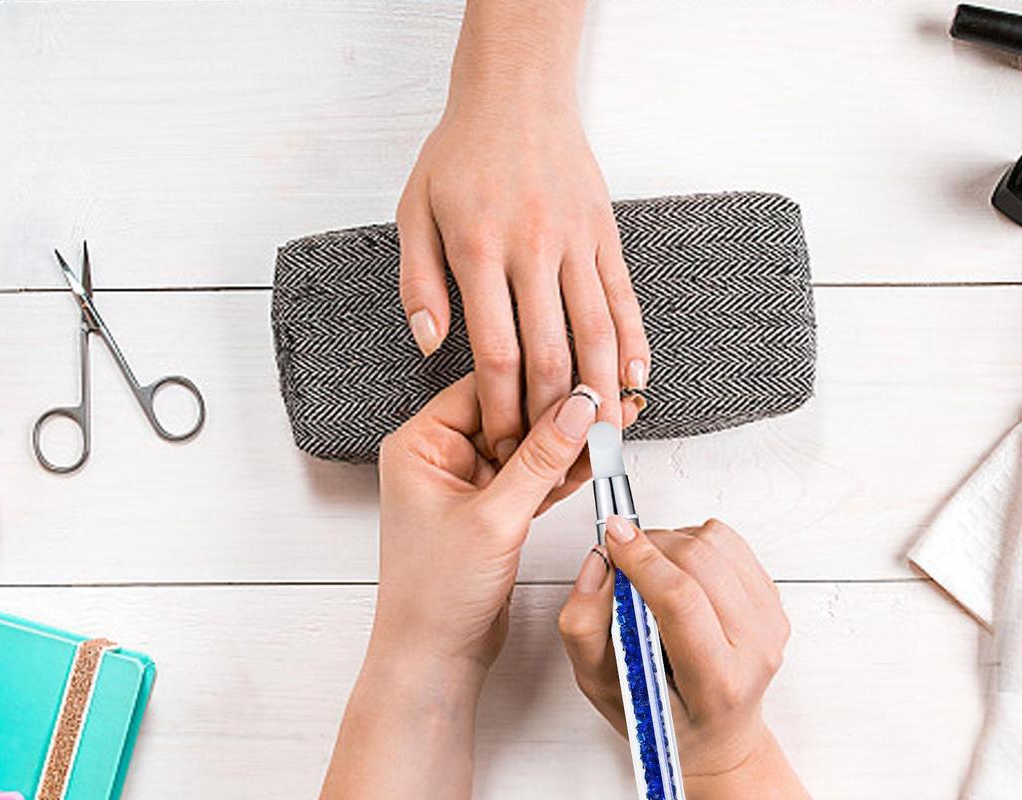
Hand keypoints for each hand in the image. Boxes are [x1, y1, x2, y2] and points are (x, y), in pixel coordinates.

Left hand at [370, 375, 601, 692]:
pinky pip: (530, 479)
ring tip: (610, 432)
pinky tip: (592, 462)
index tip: (581, 380)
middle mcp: (440, 458)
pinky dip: (559, 475)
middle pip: (508, 414)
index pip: (483, 388)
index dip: (533, 382)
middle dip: (557, 415)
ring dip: (564, 447)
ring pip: (525, 448)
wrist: (435, 655)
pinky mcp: (490, 510)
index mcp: (420, 445)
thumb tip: (578, 409)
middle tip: (604, 407)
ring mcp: (466, 485)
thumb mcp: (494, 519)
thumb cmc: (435, 594)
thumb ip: (540, 460)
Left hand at [396, 58, 647, 461]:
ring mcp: (575, 242)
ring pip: (597, 332)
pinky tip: (638, 378)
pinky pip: (624, 296)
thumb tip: (429, 344)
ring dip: (605, 392)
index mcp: (477, 252)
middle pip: (551, 355)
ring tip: (609, 437)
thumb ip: (419, 282)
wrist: (515, 91)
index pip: (494, 354)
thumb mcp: (414, 211)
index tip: (505, 445)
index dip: (503, 409)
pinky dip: (635, 341)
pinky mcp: (604, 234)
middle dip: (554, 417)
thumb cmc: (459, 155)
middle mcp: (531, 250)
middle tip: (555, 457)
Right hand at [558, 517, 789, 775]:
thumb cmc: (659, 717)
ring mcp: (770, 622)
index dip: (642, 560)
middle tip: (623, 563)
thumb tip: (598, 563)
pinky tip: (680, 574)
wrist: (717, 736)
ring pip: (715, 541)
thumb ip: (584, 627)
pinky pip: (729, 542)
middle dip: (650, 547)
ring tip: (653, 574)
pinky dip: (695, 544)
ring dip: (672, 542)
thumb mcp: (602, 687)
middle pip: (700, 560)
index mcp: (716, 681)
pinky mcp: (772, 599)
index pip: (682, 601)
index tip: (612, 537)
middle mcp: (754, 649)